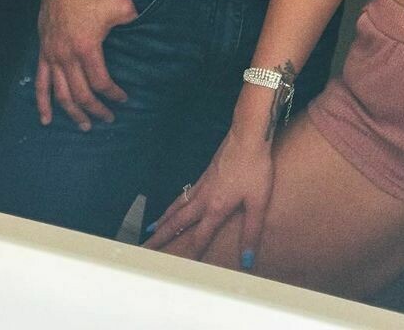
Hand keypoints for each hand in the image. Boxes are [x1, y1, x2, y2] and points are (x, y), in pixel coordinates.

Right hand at [36, 0, 135, 129]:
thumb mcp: (121, 5)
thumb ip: (133, 20)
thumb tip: (145, 26)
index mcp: (88, 49)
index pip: (101, 81)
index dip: (114, 94)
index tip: (124, 99)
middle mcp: (68, 57)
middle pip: (81, 93)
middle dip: (95, 110)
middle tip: (108, 119)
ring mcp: (53, 57)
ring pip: (61, 94)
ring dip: (72, 113)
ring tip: (84, 126)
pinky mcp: (44, 53)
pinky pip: (41, 83)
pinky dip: (42, 103)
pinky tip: (46, 119)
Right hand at [143, 129, 274, 266]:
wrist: (248, 135)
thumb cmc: (255, 167)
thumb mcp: (258, 201)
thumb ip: (252, 231)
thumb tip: (247, 259)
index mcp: (215, 208)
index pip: (198, 238)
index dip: (189, 255)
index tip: (174, 269)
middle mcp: (204, 198)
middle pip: (177, 222)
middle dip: (161, 237)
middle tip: (145, 248)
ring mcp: (203, 183)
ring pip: (178, 206)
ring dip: (164, 220)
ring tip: (152, 230)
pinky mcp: (206, 173)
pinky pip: (185, 194)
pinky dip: (175, 204)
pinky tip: (178, 204)